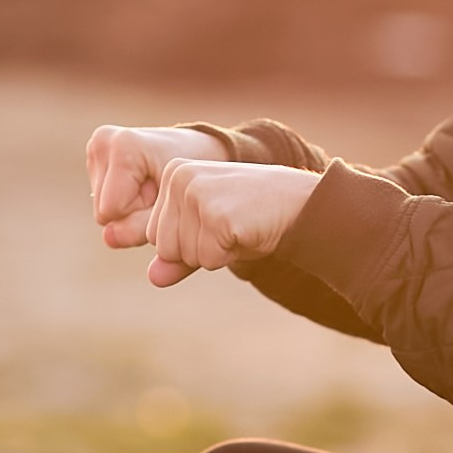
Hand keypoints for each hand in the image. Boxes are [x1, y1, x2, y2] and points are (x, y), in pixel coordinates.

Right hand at [86, 123, 227, 248]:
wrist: (198, 152)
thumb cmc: (191, 181)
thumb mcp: (173, 208)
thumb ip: (142, 228)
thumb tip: (108, 238)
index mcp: (123, 146)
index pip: (112, 209)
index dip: (139, 214)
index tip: (163, 195)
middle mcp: (104, 141)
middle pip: (103, 211)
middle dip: (132, 212)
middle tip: (158, 193)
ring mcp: (96, 146)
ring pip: (102, 209)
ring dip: (128, 208)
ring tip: (152, 187)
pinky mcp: (95, 155)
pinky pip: (102, 200)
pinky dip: (122, 200)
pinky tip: (141, 184)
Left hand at [143, 160, 320, 287]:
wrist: (299, 204)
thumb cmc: (251, 218)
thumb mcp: (208, 232)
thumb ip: (178, 254)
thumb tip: (153, 279)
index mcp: (172, 173)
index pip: (154, 236)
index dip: (189, 243)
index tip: (217, 222)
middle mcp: (179, 177)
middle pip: (165, 248)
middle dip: (199, 250)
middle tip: (229, 227)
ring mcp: (197, 193)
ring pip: (185, 256)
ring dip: (214, 254)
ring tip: (238, 227)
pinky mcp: (216, 214)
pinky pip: (207, 260)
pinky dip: (228, 257)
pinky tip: (246, 231)